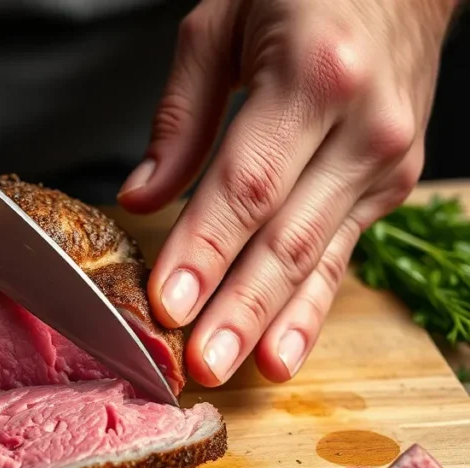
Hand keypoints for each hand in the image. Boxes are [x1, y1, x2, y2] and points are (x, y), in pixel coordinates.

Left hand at [118, 0, 456, 386]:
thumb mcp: (221, 24)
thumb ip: (180, 117)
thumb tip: (140, 199)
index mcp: (314, 75)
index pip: (245, 185)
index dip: (203, 250)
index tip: (166, 303)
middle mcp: (362, 126)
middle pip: (286, 235)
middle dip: (237, 308)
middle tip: (199, 364)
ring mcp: (384, 162)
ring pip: (318, 257)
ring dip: (272, 322)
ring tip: (237, 371)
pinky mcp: (389, 186)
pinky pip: (340, 256)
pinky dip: (309, 307)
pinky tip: (283, 350)